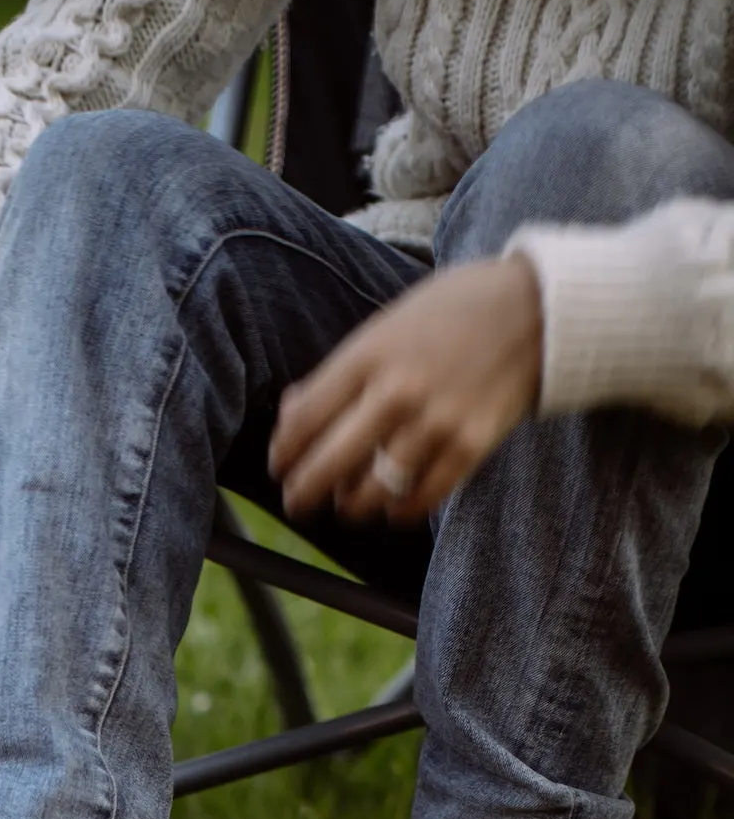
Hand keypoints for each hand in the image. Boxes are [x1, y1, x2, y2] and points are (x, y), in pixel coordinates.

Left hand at [270, 254, 543, 524]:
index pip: (304, 420)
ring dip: (352, 506)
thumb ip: (342, 369)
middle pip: (329, 463)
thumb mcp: (388, 323)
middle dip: (303, 493)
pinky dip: (401, 510)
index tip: (279, 466)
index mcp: (369, 354)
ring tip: (348, 504)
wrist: (538, 308)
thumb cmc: (454, 311)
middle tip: (296, 503)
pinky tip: (393, 506)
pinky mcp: (471, 445)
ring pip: (373, 490)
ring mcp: (436, 422)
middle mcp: (398, 391)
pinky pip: (422, 497)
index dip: (282, 453)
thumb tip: (292, 413)